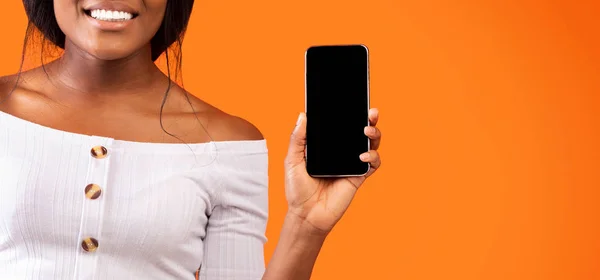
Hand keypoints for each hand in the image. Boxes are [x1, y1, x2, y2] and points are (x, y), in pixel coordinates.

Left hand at [284, 108, 381, 233]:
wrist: (306, 215)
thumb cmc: (297, 189)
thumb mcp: (292, 160)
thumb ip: (298, 139)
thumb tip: (302, 116)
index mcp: (327, 145)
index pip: (341, 125)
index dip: (349, 112)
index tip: (353, 100)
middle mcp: (341, 152)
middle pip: (360, 131)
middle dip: (370, 119)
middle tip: (371, 112)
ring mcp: (351, 163)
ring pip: (371, 144)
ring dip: (374, 134)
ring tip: (367, 130)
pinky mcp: (358, 177)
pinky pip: (373, 164)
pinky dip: (372, 157)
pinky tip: (362, 156)